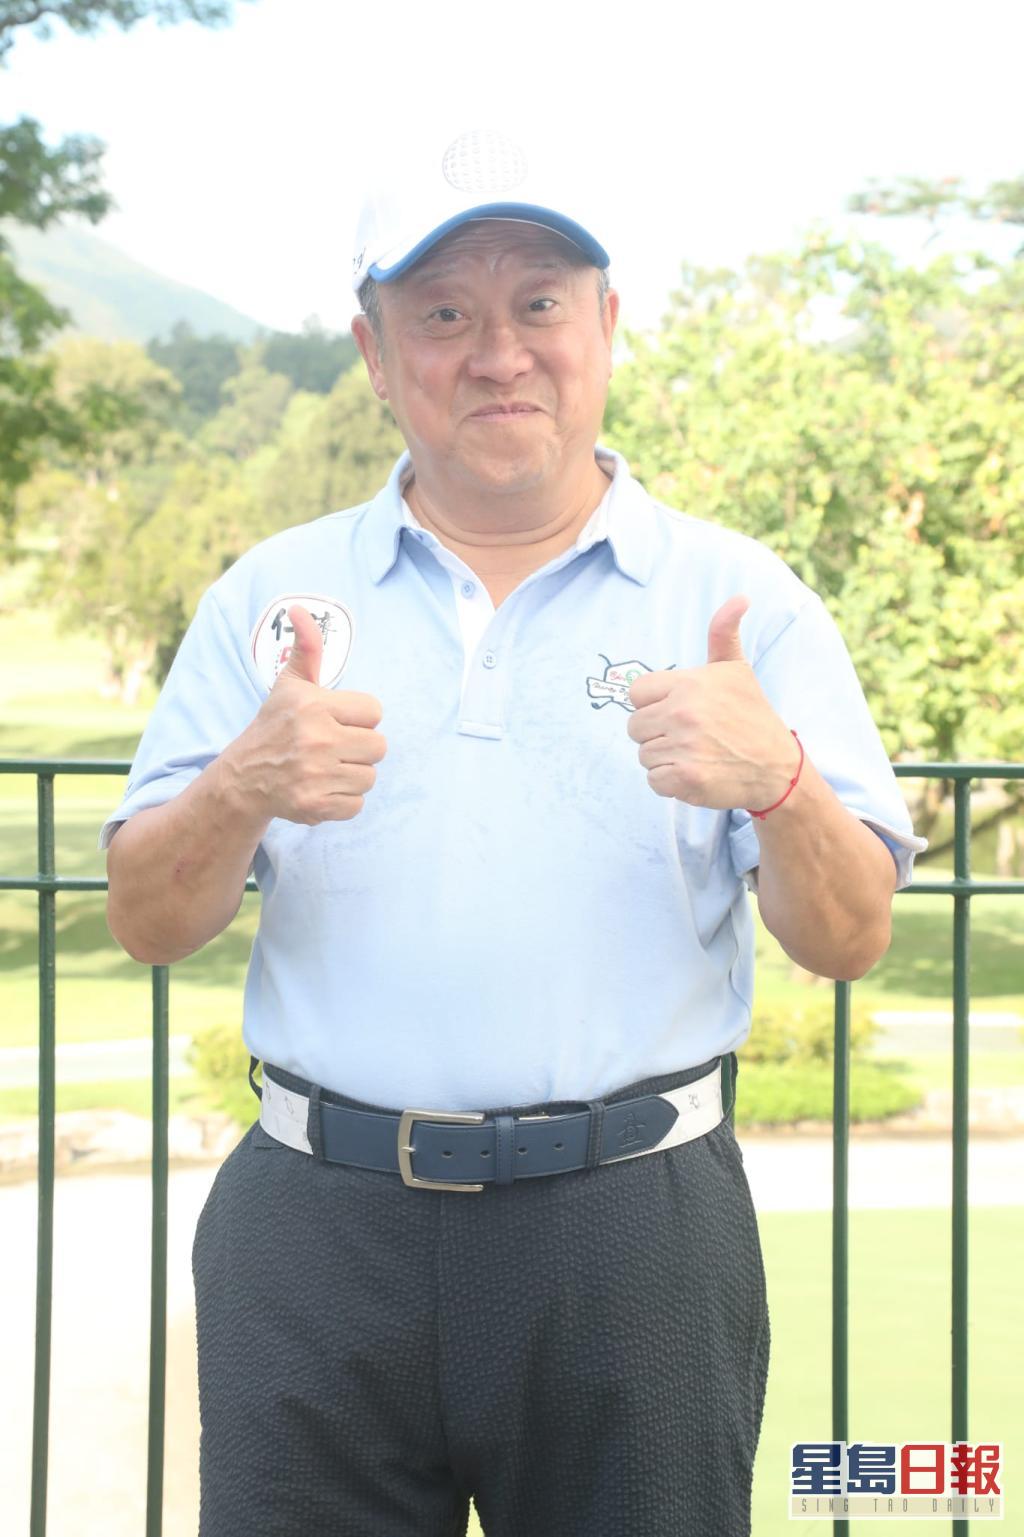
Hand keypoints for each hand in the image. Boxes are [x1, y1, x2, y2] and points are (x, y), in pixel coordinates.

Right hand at [222, 605, 386, 824]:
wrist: (244, 777)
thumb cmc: (276, 725)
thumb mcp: (290, 684)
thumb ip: (307, 648)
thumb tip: (299, 609)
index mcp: (314, 706)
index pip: (375, 711)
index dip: (359, 717)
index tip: (336, 721)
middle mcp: (315, 739)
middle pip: (379, 746)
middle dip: (360, 747)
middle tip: (334, 746)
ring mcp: (315, 775)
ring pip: (370, 776)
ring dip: (353, 774)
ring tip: (327, 767)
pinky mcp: (315, 805)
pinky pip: (357, 803)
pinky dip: (343, 800)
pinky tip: (322, 787)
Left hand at [626, 595, 798, 811]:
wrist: (778, 768)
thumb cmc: (751, 715)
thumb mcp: (737, 670)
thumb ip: (724, 633)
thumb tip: (740, 598)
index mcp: (689, 684)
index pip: (636, 693)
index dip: (653, 704)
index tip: (678, 711)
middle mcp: (683, 713)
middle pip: (635, 727)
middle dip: (657, 733)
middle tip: (690, 736)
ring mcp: (684, 747)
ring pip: (644, 754)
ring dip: (665, 759)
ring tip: (696, 754)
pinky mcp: (686, 779)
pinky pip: (653, 780)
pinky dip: (670, 782)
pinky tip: (696, 772)